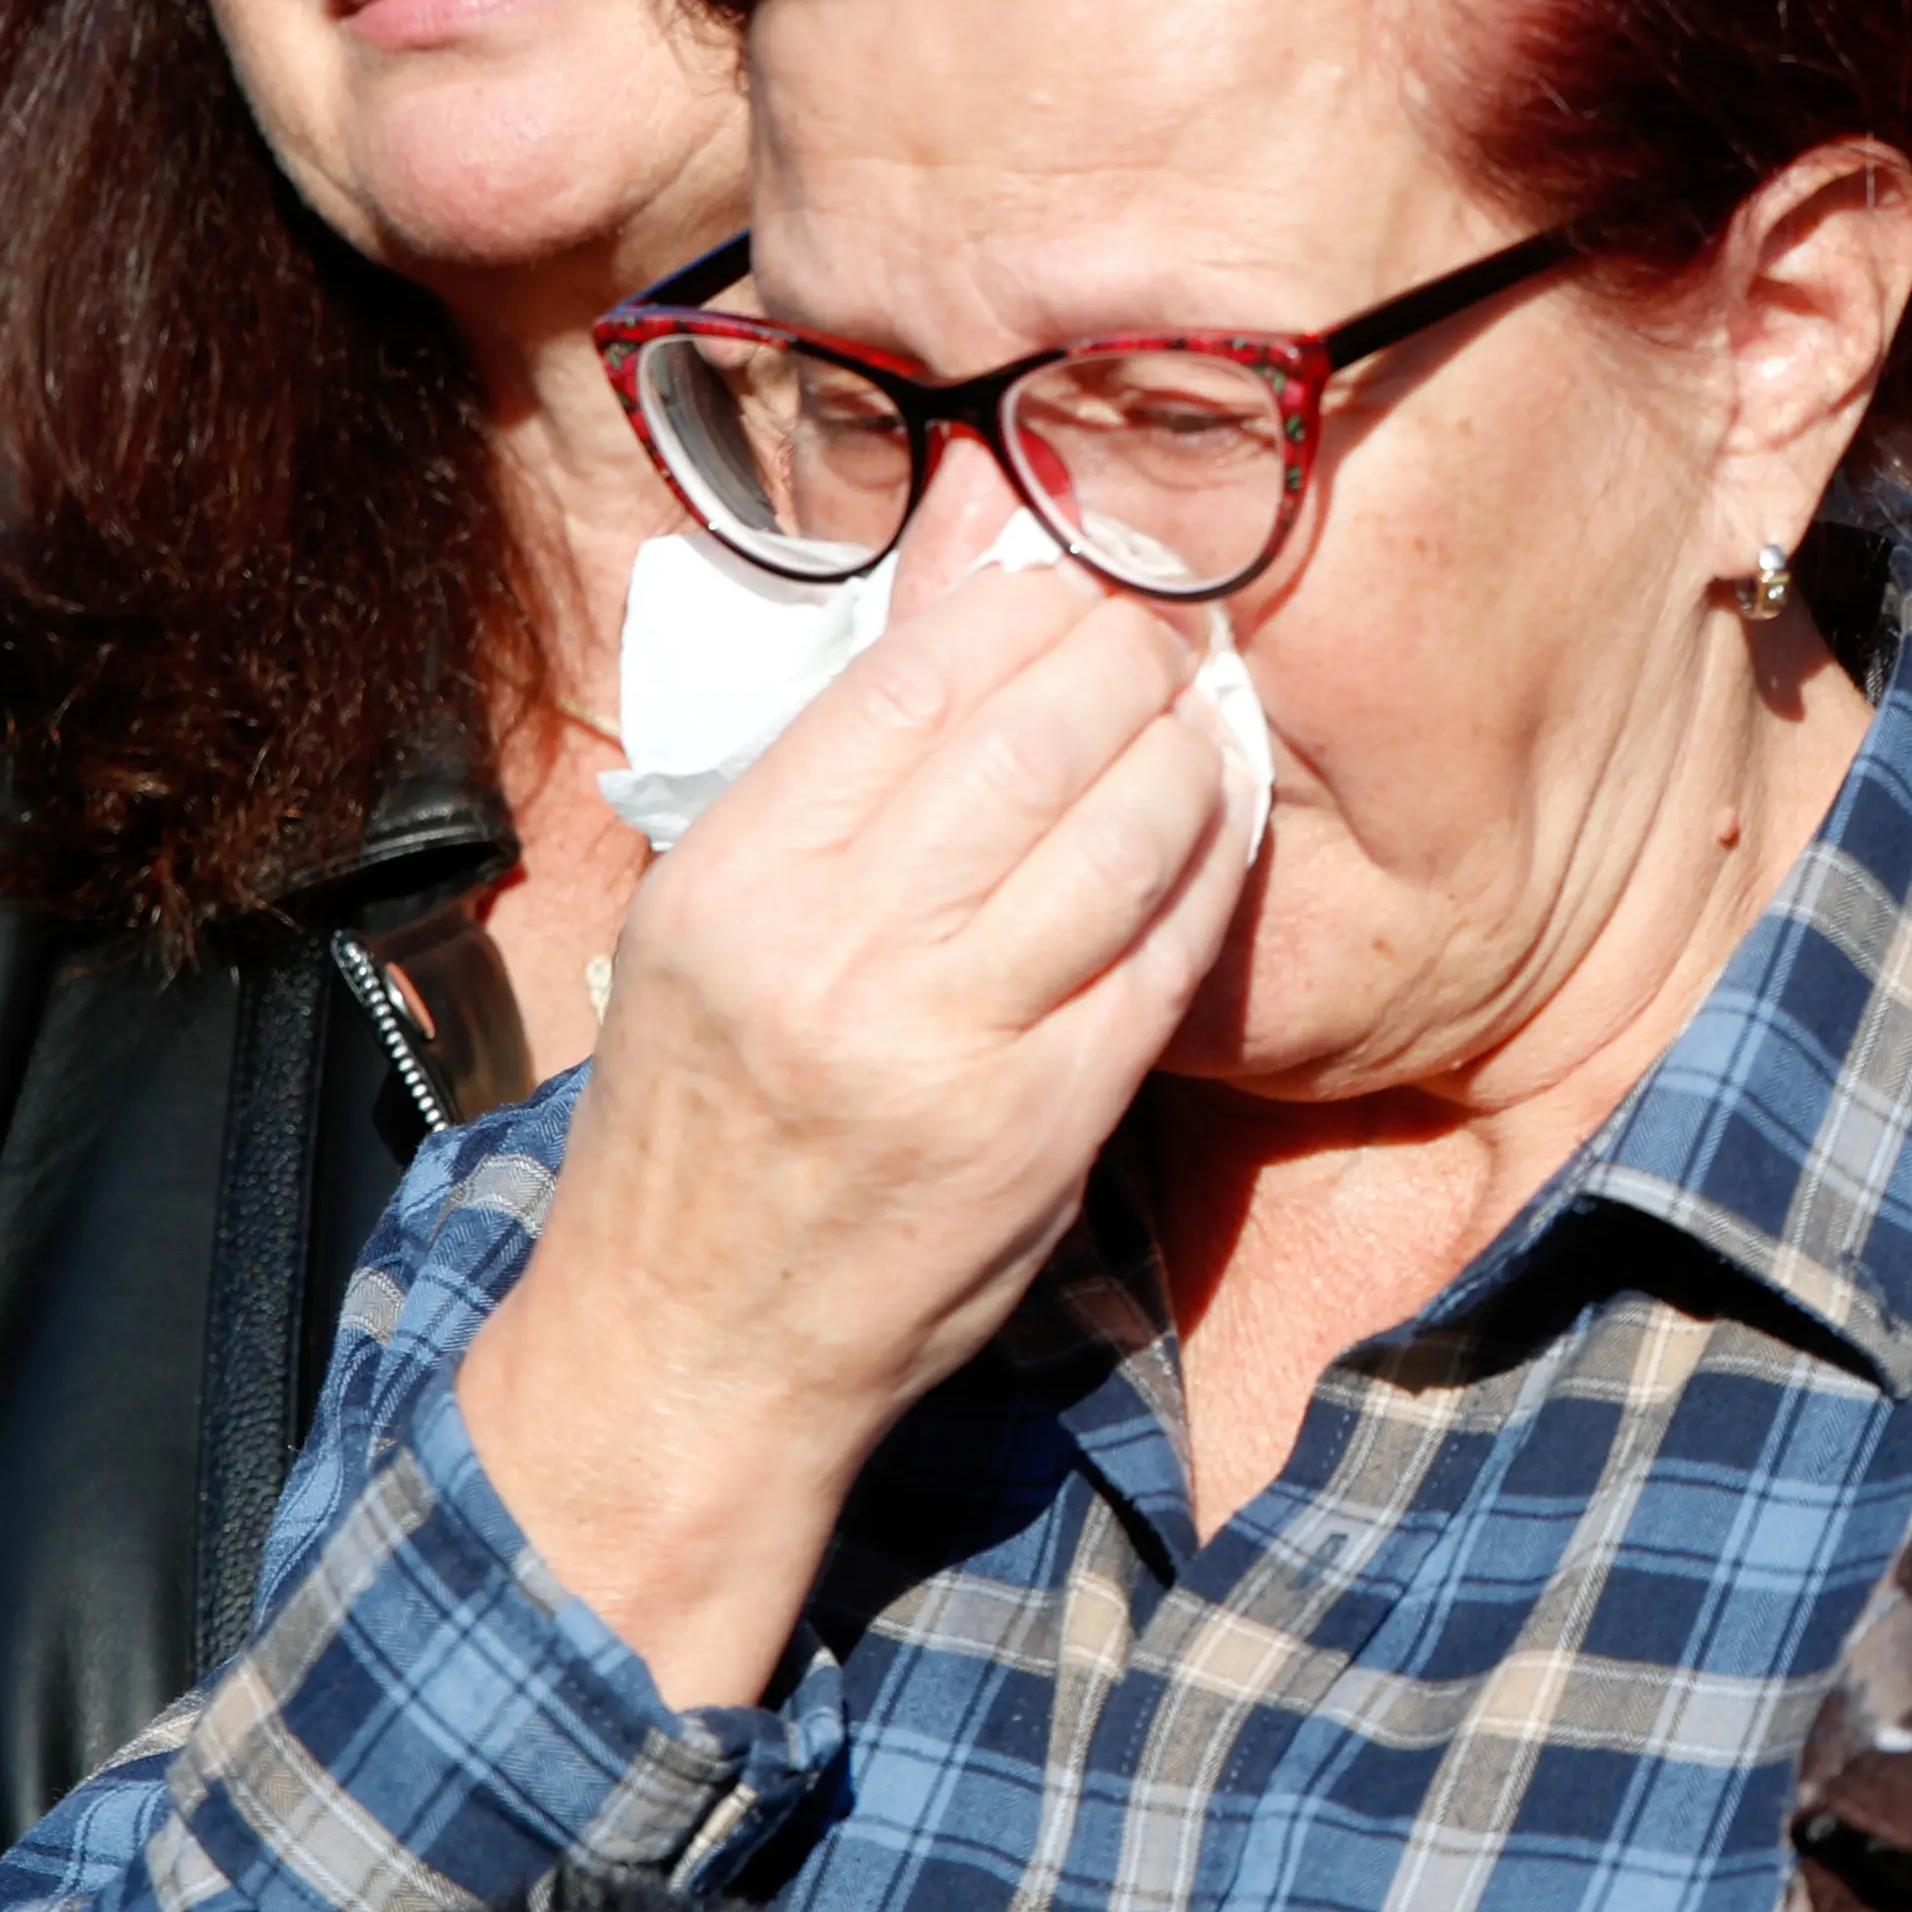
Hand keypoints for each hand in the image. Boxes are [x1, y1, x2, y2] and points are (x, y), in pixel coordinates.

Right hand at [454, 558, 1244, 1705]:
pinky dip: (1213, 864)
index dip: (1030, 601)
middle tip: (1172, 627)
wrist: (689, 1351)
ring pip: (1127, 830)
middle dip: (1133, 654)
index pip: (918, 677)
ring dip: (1194, 746)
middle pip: (1040, 735)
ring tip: (1205, 710)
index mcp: (737, 880)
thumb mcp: (712, 917)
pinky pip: (1167, 953)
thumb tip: (968, 561)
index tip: (1082, 575)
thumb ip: (841, 761)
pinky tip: (1222, 820)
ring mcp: (953, 1043)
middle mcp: (838, 952)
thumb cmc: (704, 1110)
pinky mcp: (1049, 1124)